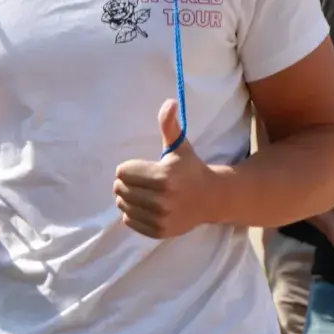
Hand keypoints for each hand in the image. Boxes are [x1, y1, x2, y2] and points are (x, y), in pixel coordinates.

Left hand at [114, 99, 216, 238]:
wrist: (212, 198)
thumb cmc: (191, 169)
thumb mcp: (179, 146)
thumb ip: (169, 125)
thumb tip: (169, 102)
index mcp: (162, 177)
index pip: (122, 171)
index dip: (129, 167)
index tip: (142, 167)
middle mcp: (161, 200)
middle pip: (120, 189)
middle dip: (126, 182)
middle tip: (140, 180)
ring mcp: (160, 218)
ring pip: (123, 205)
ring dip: (126, 198)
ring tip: (141, 192)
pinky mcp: (159, 232)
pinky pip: (129, 221)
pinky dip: (132, 214)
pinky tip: (145, 206)